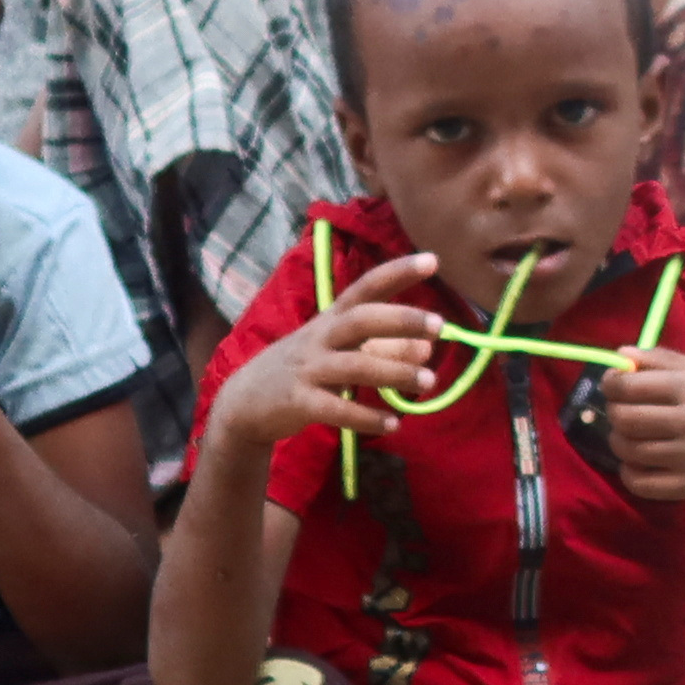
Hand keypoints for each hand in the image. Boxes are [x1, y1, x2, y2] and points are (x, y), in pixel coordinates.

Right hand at [211, 249, 449, 462]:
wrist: (244, 402)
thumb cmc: (303, 369)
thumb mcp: (339, 351)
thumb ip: (384, 348)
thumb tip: (429, 346)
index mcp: (331, 319)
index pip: (366, 287)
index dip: (397, 272)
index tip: (433, 260)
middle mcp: (320, 337)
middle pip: (360, 320)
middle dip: (400, 320)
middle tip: (440, 325)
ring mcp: (308, 369)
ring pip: (354, 366)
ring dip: (395, 373)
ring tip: (429, 382)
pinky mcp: (299, 402)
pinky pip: (336, 409)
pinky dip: (365, 417)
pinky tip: (393, 425)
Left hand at [595, 348, 684, 508]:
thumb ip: (661, 359)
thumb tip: (621, 354)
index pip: (630, 385)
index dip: (611, 384)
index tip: (612, 386)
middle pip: (624, 418)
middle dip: (613, 414)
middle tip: (621, 413)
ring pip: (628, 451)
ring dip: (620, 443)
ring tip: (629, 437)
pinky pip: (639, 482)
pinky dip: (629, 473)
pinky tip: (636, 464)